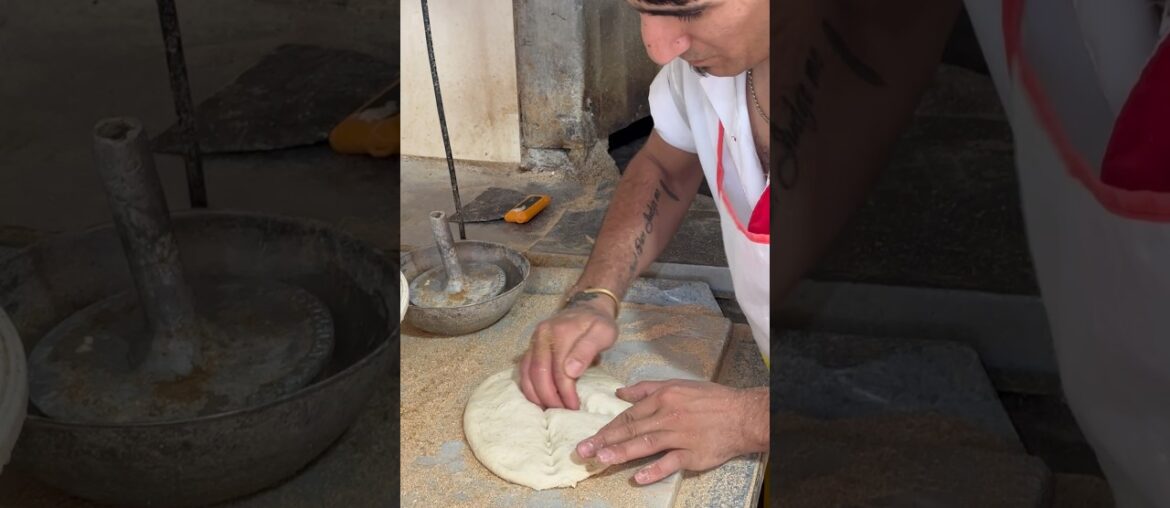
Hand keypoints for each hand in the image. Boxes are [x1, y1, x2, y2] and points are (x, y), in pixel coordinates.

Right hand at [518, 292, 618, 409]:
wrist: (587, 307)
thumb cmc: (598, 323)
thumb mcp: (603, 333)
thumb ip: (587, 350)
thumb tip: (570, 372)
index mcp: (560, 332)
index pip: (559, 369)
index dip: (565, 392)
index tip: (574, 407)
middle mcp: (542, 336)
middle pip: (539, 373)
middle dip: (549, 397)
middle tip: (561, 412)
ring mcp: (534, 341)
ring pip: (526, 373)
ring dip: (535, 395)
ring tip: (550, 409)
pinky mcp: (531, 347)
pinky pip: (523, 370)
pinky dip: (528, 387)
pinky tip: (539, 399)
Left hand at [576, 381, 768, 484]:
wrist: (743, 415)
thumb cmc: (711, 399)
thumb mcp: (678, 385)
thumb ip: (646, 389)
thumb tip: (620, 392)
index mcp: (663, 398)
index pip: (629, 415)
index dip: (608, 428)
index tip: (590, 439)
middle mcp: (668, 416)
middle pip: (631, 430)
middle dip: (605, 441)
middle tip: (584, 452)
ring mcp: (680, 435)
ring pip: (646, 444)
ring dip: (622, 453)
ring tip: (603, 461)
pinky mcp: (693, 453)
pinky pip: (670, 462)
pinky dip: (654, 470)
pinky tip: (638, 478)